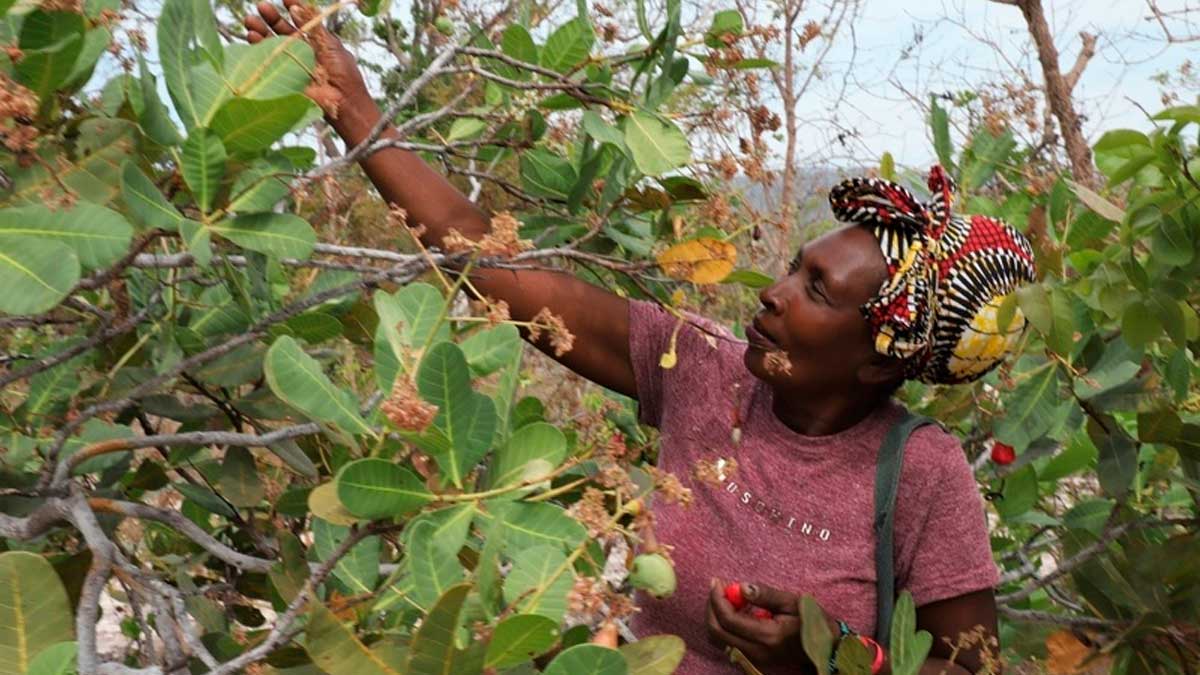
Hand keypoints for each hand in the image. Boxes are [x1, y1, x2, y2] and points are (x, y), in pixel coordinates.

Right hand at [243, 0, 369, 119]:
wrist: (343, 101)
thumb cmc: (344, 73)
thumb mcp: (330, 44)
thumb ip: (313, 26)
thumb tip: (295, 7)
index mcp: (315, 42)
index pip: (299, 21)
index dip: (292, 9)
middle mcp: (301, 51)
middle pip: (282, 30)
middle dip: (271, 18)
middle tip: (261, 6)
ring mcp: (291, 63)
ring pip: (271, 44)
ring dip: (260, 31)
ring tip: (250, 21)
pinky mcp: (284, 76)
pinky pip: (267, 61)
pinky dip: (257, 48)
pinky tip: (251, 36)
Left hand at [706, 578, 809, 666]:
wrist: (826, 647)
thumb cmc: (812, 621)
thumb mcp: (793, 602)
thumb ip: (765, 595)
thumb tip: (740, 587)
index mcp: (767, 636)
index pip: (728, 620)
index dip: (717, 599)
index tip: (717, 581)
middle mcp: (757, 652)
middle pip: (716, 632)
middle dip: (711, 606)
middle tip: (717, 586)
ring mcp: (754, 658)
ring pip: (719, 639)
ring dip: (716, 616)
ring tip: (726, 596)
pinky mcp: (754, 658)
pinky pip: (727, 642)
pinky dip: (724, 625)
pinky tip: (736, 609)